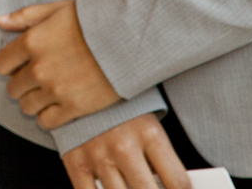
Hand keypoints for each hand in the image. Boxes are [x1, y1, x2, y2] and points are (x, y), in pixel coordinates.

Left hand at [0, 0, 121, 128]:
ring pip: (27, 106)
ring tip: (47, 93)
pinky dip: (48, 116)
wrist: (126, 39)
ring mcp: (55, 90)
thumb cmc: (91, 20)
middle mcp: (38, 69)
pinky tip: (58, 106)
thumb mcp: (56, 9)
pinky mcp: (73, 107)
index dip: (9, 65)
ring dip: (33, 101)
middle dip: (22, 84)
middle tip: (37, 79)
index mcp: (31, 43)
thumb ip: (25, 16)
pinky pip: (46, 121)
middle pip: (13, 88)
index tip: (19, 64)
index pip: (1, 64)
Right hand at [60, 113, 190, 188]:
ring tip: (131, 185)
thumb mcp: (146, 119)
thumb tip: (168, 187)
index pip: (178, 182)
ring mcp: (97, 154)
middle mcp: (124, 146)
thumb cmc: (119, 101)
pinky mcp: (74, 159)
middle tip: (152, 187)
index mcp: (149, 132)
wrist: (77, 75)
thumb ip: (159, 154)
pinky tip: (109, 188)